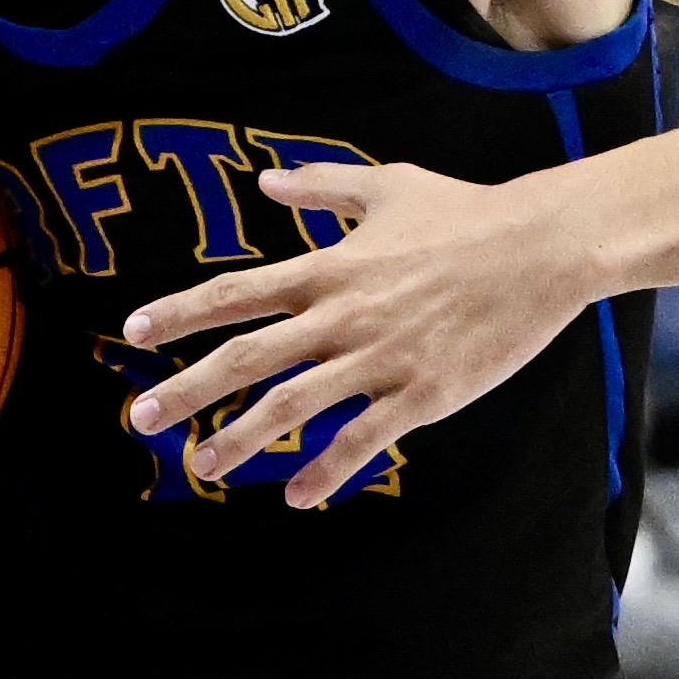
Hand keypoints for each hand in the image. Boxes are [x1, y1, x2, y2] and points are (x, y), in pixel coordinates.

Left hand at [120, 157, 583, 509]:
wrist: (543, 247)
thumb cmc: (469, 213)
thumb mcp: (389, 185)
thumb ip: (323, 187)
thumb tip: (268, 181)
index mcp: (331, 268)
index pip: (238, 292)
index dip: (181, 312)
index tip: (134, 330)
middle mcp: (344, 315)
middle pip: (248, 358)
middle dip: (188, 390)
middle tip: (141, 419)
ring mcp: (382, 358)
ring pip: (295, 406)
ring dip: (243, 440)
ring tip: (204, 467)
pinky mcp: (424, 393)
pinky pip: (364, 439)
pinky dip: (328, 470)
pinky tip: (298, 497)